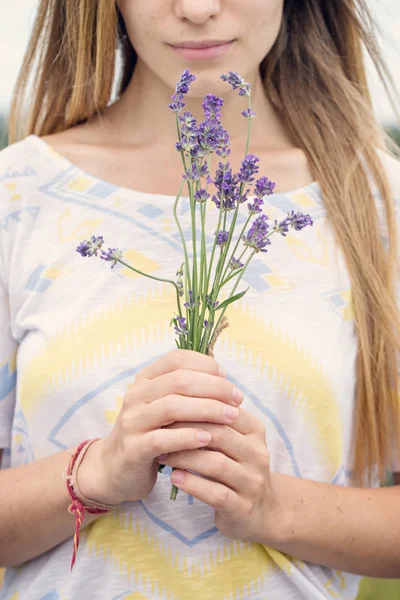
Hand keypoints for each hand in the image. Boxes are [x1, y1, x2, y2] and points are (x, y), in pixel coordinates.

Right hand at [78, 350, 243, 505]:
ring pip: (172, 406)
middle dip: (214, 388)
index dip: (206, 365)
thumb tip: (223, 378)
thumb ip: (189, 392)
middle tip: (238, 399)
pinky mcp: (133, 448)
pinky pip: (163, 438)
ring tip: (231, 417)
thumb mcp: (166, 407)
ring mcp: (132, 421)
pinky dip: (188, 437)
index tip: (228, 379)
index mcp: (145, 379)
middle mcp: (136, 395)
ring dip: (207, 410)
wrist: (116, 469)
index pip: (177, 359)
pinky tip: (208, 439)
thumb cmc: (152, 433)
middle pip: (179, 380)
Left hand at [156, 408, 277, 543]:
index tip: (167, 407)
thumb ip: (214, 417)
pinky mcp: (243, 507)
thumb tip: (180, 390)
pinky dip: (193, 484)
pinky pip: (216, 493)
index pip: (224, 410)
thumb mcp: (233, 437)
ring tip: (162, 454)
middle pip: (219, 434)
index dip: (194, 407)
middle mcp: (257, 454)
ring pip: (216, 464)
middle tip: (159, 430)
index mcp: (255, 431)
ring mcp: (252, 482)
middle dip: (186, 431)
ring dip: (185, 457)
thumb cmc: (237, 465)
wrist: (262, 510)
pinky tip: (174, 477)